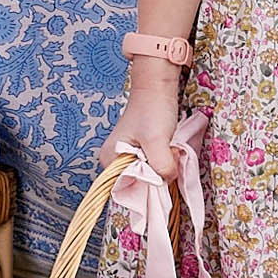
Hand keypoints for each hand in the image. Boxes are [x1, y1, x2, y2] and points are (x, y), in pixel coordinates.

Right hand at [101, 64, 180, 179]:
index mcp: (110, 161)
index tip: (162, 167)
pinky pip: (154, 166)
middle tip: (166, 151)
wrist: (158, 88)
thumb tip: (167, 180)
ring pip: (151, 175)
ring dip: (163, 166)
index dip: (150, 184)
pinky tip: (167, 147)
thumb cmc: (152, 109)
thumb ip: (161, 166)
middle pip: (142, 183)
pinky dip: (164, 161)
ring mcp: (128, 157)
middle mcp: (115, 162)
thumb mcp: (157, 140)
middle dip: (159, 173)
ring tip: (167, 146)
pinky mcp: (140, 153)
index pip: (130, 189)